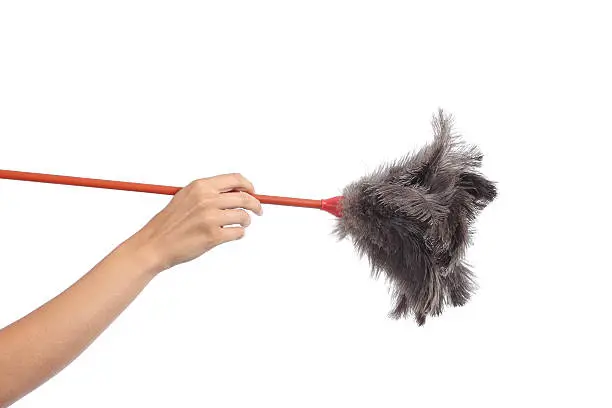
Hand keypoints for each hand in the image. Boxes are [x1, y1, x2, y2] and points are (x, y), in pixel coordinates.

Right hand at [128, 173, 262, 273]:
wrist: (154, 244)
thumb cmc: (171, 223)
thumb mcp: (186, 197)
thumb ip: (210, 192)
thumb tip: (240, 191)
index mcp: (200, 186)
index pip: (235, 179)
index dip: (248, 186)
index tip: (253, 193)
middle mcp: (206, 199)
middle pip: (244, 197)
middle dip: (256, 205)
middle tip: (258, 211)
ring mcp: (210, 218)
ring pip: (243, 216)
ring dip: (245, 222)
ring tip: (238, 226)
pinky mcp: (213, 236)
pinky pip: (238, 233)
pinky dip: (238, 235)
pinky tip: (228, 236)